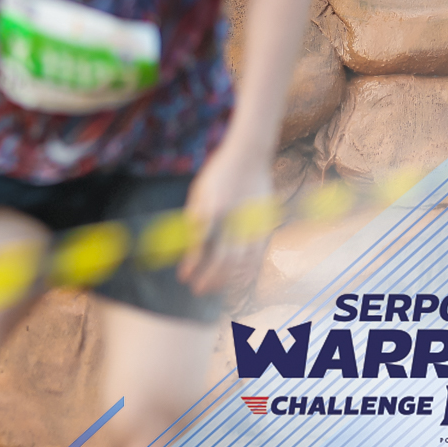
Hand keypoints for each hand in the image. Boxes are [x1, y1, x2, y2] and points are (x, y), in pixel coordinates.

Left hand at [178, 141, 276, 296]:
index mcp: (213, 207)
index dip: (191, 263)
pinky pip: (256, 254)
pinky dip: (247, 269)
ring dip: (226, 278)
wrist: (249, 157)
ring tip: (213, 287)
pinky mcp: (264, 224)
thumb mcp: (199, 191)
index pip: (200, 244)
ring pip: (241, 260)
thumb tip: (188, 244)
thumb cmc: (218, 174)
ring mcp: (251, 221)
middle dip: (208, 278)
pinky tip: (237, 278)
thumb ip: (195, 217)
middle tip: (197, 289)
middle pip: (222, 258)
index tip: (183, 276)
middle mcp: (233, 217)